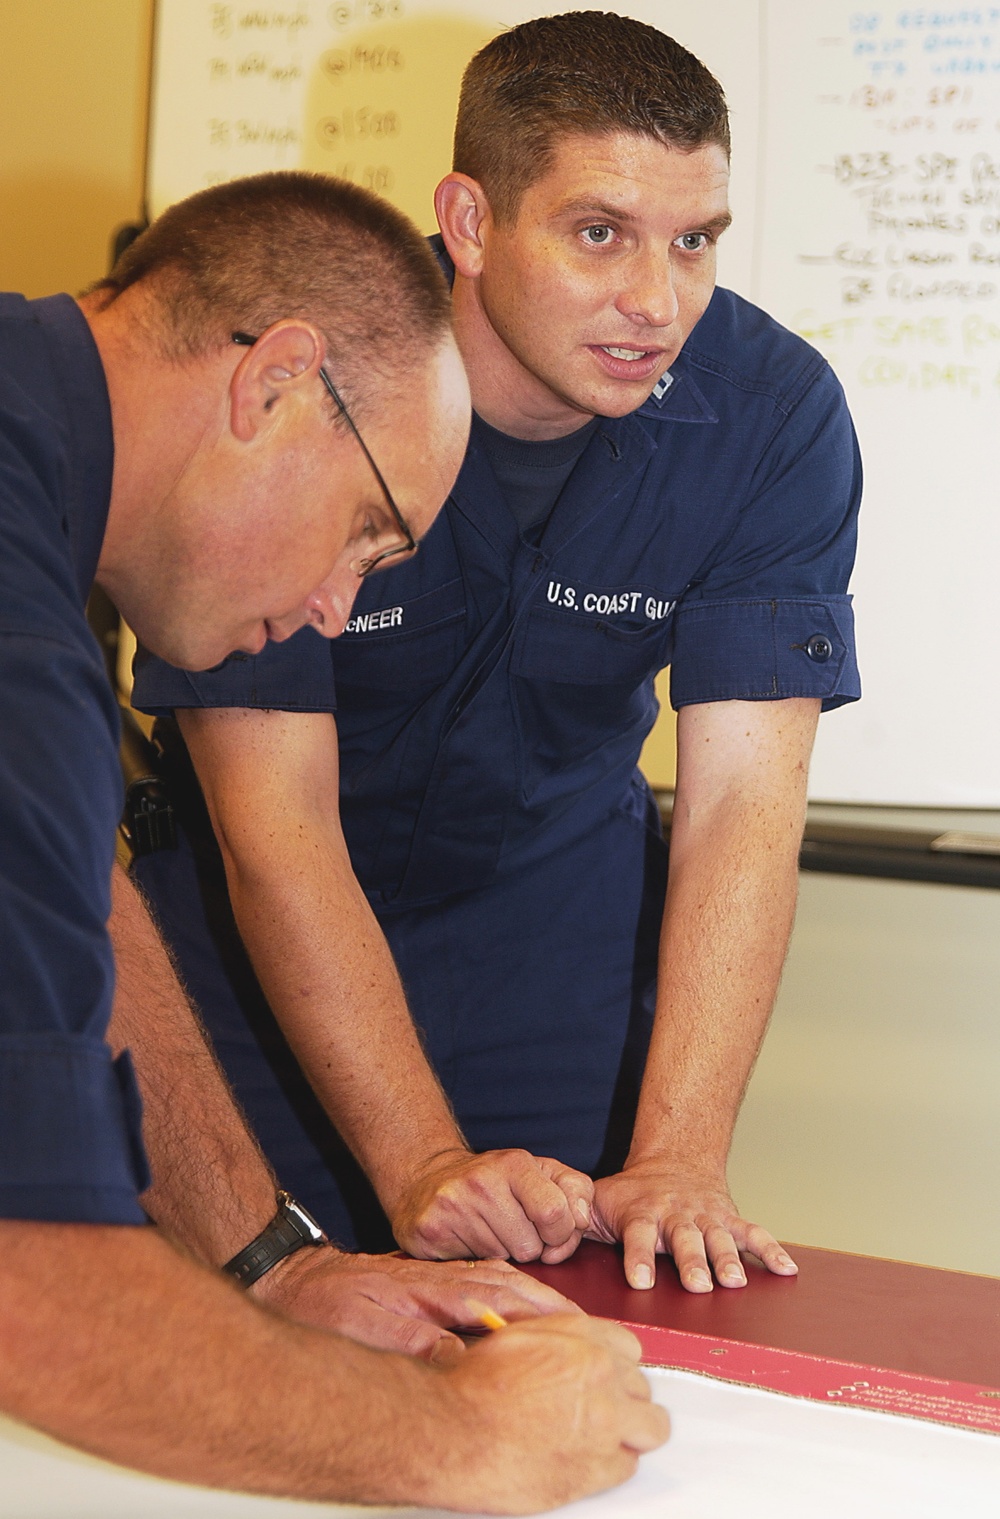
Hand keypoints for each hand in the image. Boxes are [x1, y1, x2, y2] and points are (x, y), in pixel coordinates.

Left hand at [250, 1245, 579, 1361]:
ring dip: (537, 1298)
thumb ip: (415, 1341)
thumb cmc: (328, 1305)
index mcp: (433, 1289)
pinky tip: (525, 1306)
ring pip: (502, 1280)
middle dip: (552, 1306)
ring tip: (570, 1320)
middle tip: (589, 1328)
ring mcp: (440, 1277)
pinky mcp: (432, 1281)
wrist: (298, 1278)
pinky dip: (515, 1291)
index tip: (572, 1331)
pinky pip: (487, 1280)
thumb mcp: (366, 1328)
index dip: (538, 1317)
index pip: (498, 1301)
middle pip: (510, 1286)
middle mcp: (444, 1278)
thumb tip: (462, 1358)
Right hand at [388, 1147, 593, 1264]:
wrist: (429, 1178)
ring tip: (487, 1231)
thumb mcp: (540, 1172)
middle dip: (529, 1246)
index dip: (560, 1234)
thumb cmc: (496, 1181)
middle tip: (511, 1228)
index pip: (555, 1213)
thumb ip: (576, 1189)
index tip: (549, 1231)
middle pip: (530, 1246)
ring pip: (502, 1260)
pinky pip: (471, 1267)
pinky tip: (466, 1239)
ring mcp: (452, 1205)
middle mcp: (481, 1181)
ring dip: (502, 1254)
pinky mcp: (430, 1231)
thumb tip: (583, 1219)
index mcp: (514, 1163)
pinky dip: (475, 1260)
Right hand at [431, 1314, 669, 1512]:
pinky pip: (627, 1467)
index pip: (631, 1350)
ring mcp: (604, 1424)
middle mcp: (602, 1376)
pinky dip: (611, 1465)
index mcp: (583, 1339)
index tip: (607, 1381)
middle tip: (600, 1412)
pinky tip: (585, 1460)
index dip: (617, 1368)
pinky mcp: (596, 1469)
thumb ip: (559, 1338)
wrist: (452, 1430)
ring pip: (651, 1428)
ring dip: (632, 1433)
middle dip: (625, 1401)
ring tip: (606, 1439)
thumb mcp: (519, 1336)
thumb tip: (576, 1348)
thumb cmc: (473, 1386)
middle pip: (642, 1389)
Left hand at [589, 1161, 797, 1292]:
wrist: (675, 1160)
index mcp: (642, 1213)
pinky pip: (753, 1232)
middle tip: (697, 1285)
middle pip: (684, 1240)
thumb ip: (577, 1219)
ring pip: (718, 1238)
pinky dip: (771, 1250)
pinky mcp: (728, 1218)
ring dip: (728, 1259)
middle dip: (691, 1262)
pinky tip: (788, 1270)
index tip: (638, 1281)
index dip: (637, 1257)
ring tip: (735, 1282)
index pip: (637, 1236)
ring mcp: (705, 1216)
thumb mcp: (599, 1199)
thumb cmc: (631, 1194)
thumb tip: (552, 1239)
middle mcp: (675, 1215)